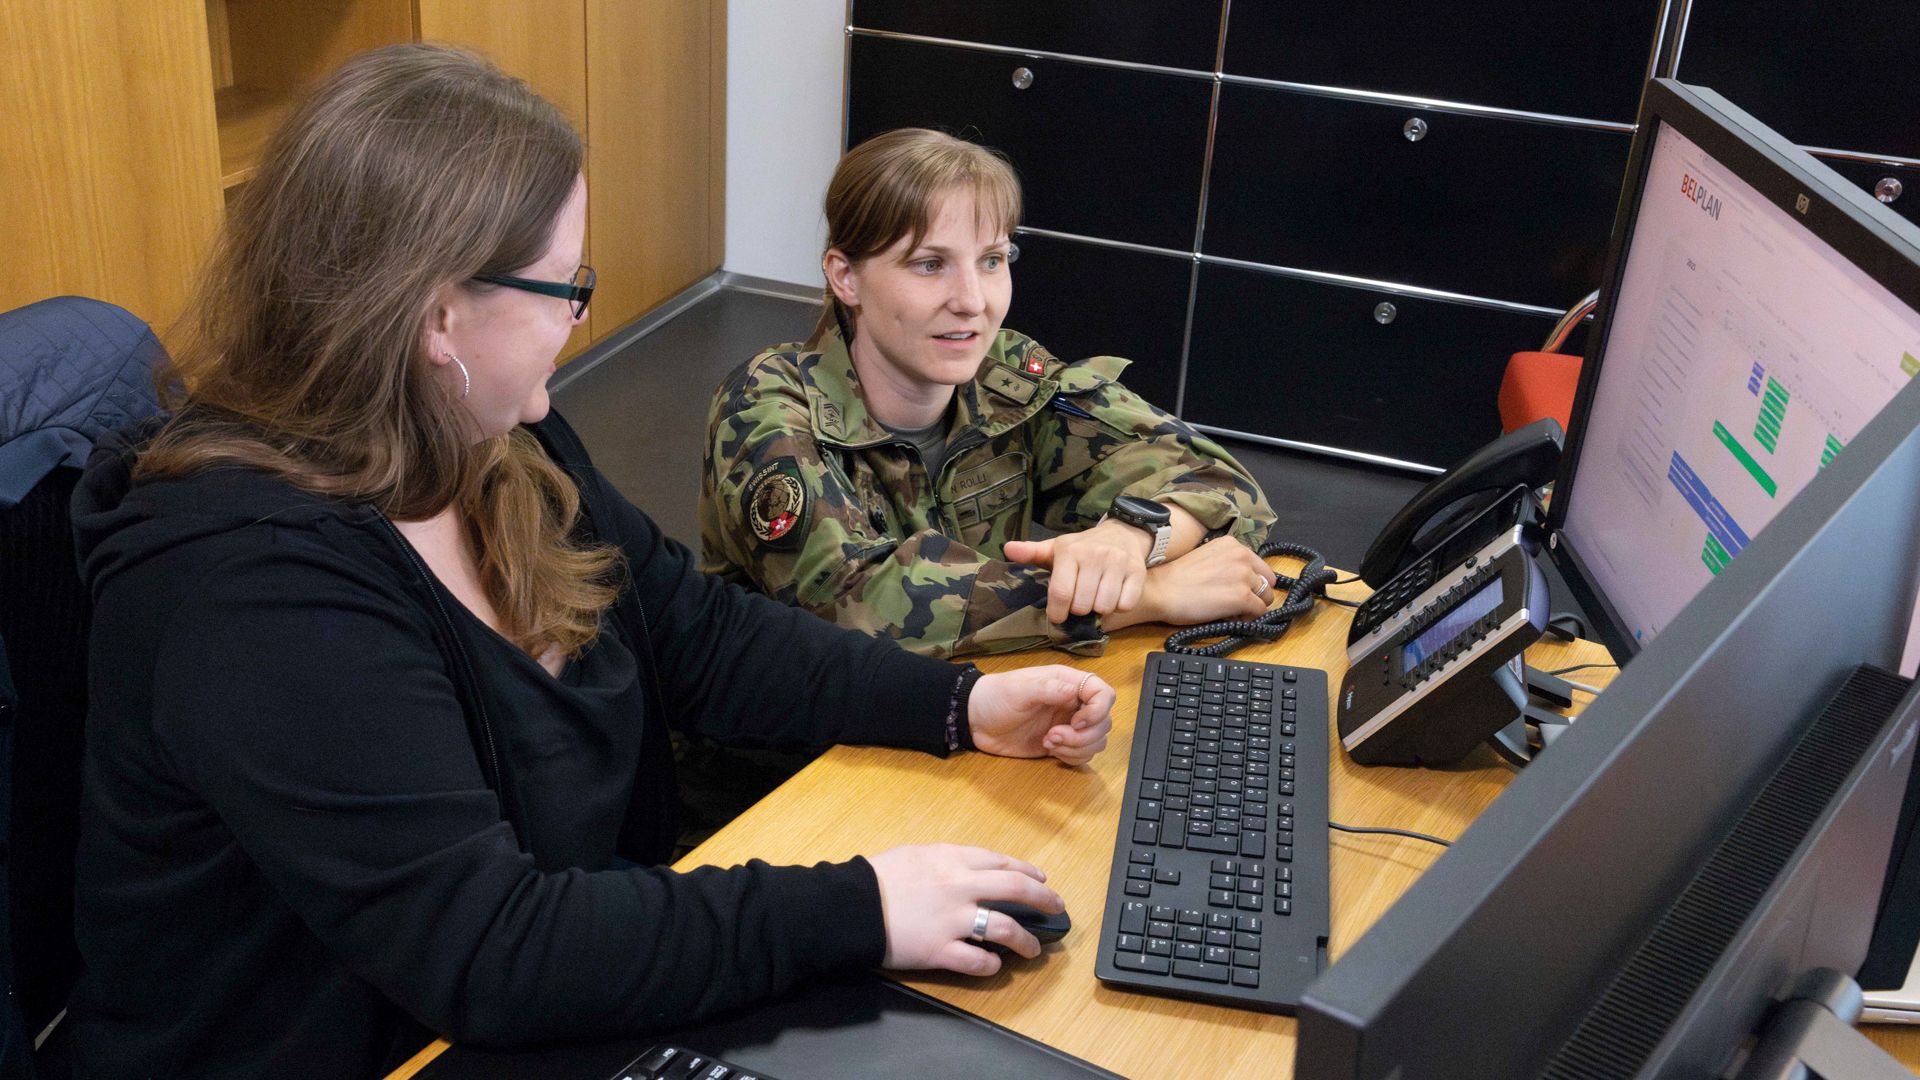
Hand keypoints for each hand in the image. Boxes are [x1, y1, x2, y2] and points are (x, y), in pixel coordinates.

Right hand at [868, 844, 1063, 974]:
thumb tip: (969, 869)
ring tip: (1033, 948)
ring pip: (1005, 928)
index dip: (1027, 871)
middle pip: (1015, 888)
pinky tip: (996, 965)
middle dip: (1043, 898)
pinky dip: (991, 965)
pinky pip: (978, 961)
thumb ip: (946, 861)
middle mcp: (960, 887)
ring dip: (1025, 940)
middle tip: (1057, 907)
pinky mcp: (940, 950)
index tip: (1041, 878)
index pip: (1002, 862)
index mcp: (953, 859)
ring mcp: (953, 921)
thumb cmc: (878, 878)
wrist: (851, 905)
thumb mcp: (916, 855)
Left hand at [968, 665, 1113, 765]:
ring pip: (1096, 741)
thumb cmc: (996, 697)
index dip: (1099, 710)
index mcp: (1068, 683)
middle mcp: (1073, 704)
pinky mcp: (1060, 745)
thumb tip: (1075, 691)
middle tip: (1054, 735)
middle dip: (1084, 735)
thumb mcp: (1020, 689)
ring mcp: (1068, 725)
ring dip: (1077, 747)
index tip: (1078, 722)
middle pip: (1104, 722)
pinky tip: (1049, 749)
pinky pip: (1082, 755)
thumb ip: (1049, 689)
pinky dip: (1072, 757)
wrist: (975, 721)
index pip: (1104, 694)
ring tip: (1049, 742)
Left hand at [1003, 518, 1150, 623]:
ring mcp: (1118, 563)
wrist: (1121, 534)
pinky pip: (1125, 604)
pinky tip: (1113, 596)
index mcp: (1070, 551)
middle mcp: (1094, 555)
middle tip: (1080, 601)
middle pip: (1082, 604)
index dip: (1057, 612)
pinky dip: (1118, 607)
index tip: (1058, 616)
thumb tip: (1007, 549)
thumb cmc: (1083, 547)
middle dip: (1079, 609)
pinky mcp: (1137, 571)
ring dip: (1099, 609)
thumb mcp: (1056, 548)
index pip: (1061, 593)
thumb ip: (1031, 553)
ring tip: (1095, 598)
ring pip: (1104, 607)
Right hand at [1106, 535, 1273, 629]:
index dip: (1251, 582)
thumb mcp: (1208, 558)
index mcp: (1233, 544)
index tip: (1238, 591)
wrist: (1161, 590)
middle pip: (1267, 582)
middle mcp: (1242, 556)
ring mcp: (1244, 576)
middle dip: (1255, 594)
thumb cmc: (1177, 578)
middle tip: (1235, 604)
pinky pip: (1259, 612)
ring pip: (1266, 598)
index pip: (1259, 566)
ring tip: (1231, 611)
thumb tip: (1245, 583)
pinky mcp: (1242, 597)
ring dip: (1252, 607)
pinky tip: (1230, 617)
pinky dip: (1248, 619)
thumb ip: (1229, 564)